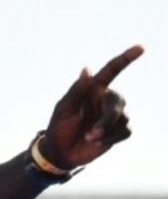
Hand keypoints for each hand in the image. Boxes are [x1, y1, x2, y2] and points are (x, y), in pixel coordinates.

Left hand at [41, 45, 142, 168]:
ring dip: (105, 131)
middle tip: (91, 133)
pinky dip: (111, 138)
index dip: (126, 58)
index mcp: (93, 89)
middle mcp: (106, 99)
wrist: (61, 151)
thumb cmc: (59, 126)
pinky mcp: (120, 130)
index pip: (111, 71)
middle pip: (118, 102)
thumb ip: (77, 90)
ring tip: (88, 138)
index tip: (140, 47)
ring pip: (123, 118)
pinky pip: (126, 131)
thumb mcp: (64, 108)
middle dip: (106, 119)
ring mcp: (114, 115)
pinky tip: (97, 142)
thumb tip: (88, 69)